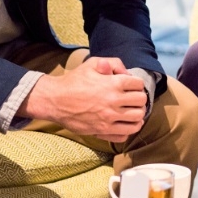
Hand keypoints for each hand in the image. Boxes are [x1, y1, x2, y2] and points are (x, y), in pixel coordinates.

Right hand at [18, 57, 146, 142]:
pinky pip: (125, 134)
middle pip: (141, 102)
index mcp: (113, 84)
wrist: (55, 100)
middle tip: (133, 99)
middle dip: (140, 99)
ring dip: (138, 115)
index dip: (137, 84)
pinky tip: (124, 123)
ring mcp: (109, 118)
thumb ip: (113, 63)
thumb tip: (126, 72)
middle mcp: (113, 102)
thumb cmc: (74, 81)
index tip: (132, 86)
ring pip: (137, 120)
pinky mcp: (102, 131)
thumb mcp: (92, 63)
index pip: (139, 85)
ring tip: (132, 112)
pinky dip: (128, 129)